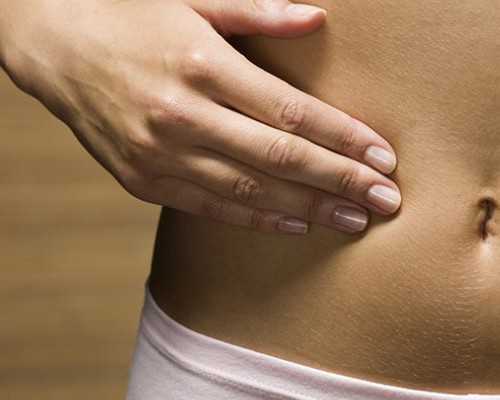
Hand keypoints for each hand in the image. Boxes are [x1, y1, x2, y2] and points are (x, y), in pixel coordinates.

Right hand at [1, 0, 399, 234]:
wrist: (53, 46)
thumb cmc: (126, 17)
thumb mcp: (189, 0)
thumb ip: (255, 13)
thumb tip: (315, 18)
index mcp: (201, 66)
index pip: (291, 112)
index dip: (343, 138)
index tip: (383, 158)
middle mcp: (183, 116)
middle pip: (280, 157)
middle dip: (339, 182)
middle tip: (385, 202)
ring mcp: (160, 155)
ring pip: (250, 192)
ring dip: (307, 209)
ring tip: (352, 221)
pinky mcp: (143, 181)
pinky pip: (210, 208)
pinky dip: (256, 220)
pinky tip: (294, 225)